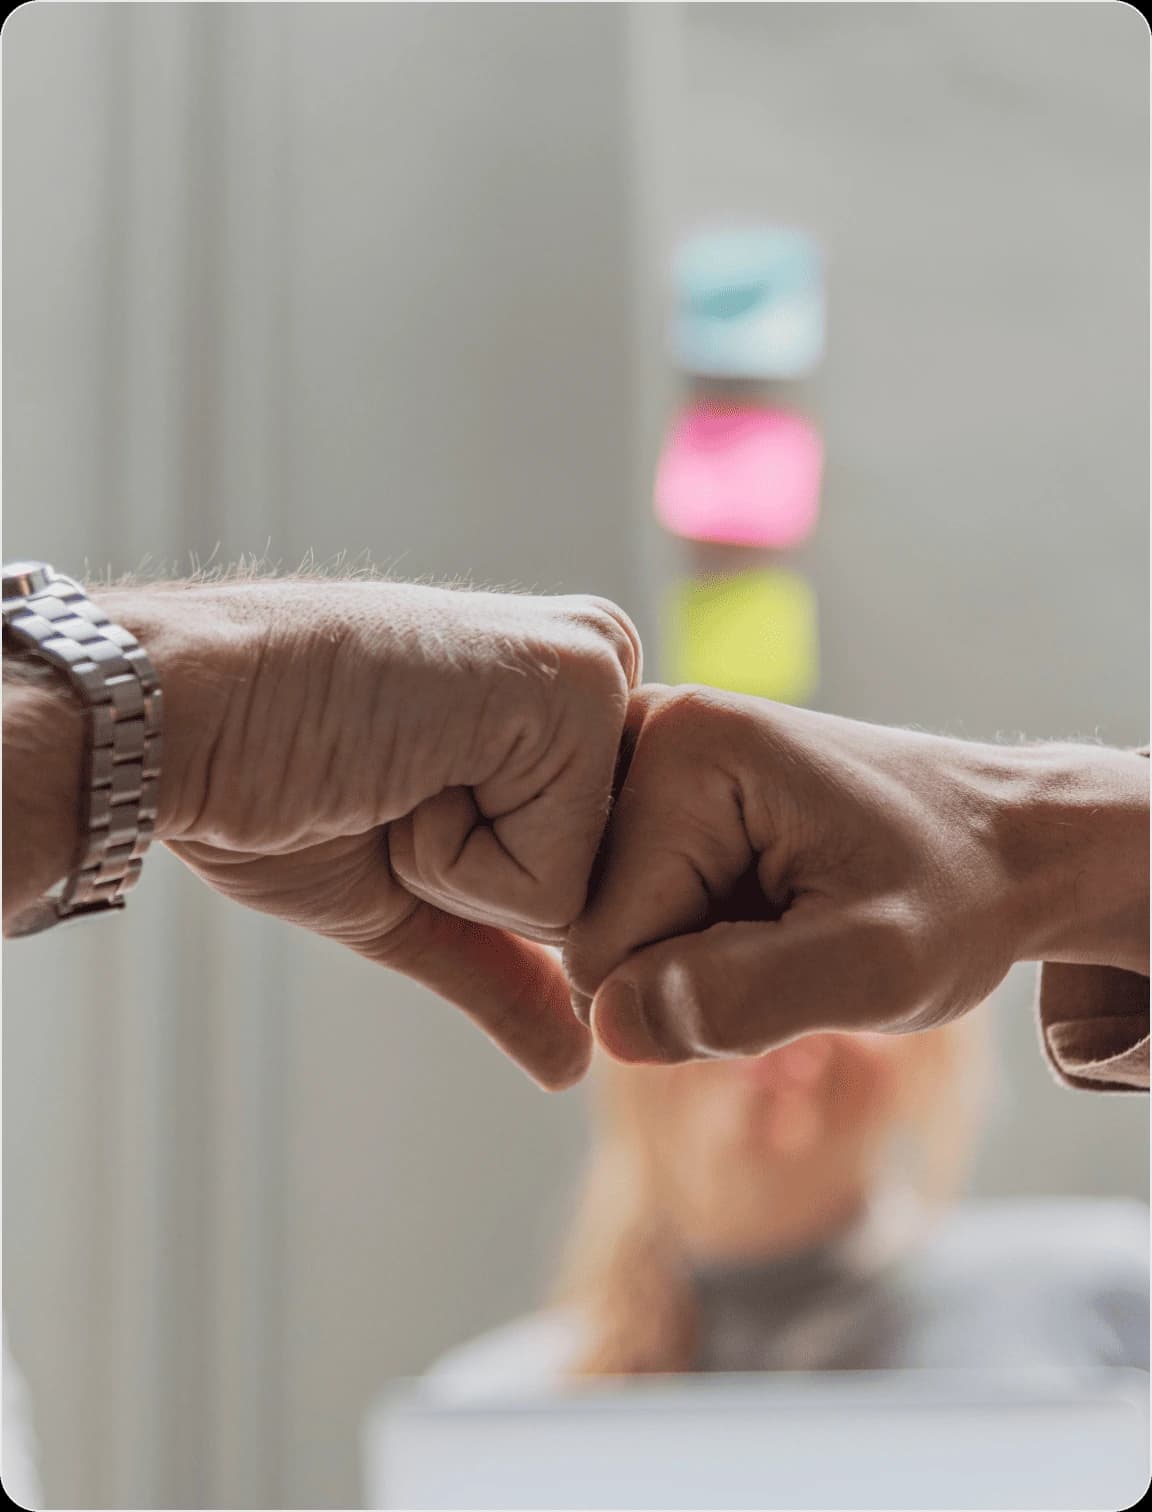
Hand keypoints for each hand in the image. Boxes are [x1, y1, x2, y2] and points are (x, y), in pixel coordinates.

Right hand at [92, 580, 639, 1085]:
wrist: (185, 717)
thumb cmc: (273, 785)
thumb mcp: (406, 896)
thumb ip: (502, 969)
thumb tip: (575, 1064)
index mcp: (574, 709)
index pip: (602, 884)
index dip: (488, 892)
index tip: (399, 800)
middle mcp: (609, 672)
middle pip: (612, 894)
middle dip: (487, 887)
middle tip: (398, 788)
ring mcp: (602, 672)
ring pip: (589, 896)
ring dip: (465, 873)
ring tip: (397, 774)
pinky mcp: (581, 681)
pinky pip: (559, 881)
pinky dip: (457, 863)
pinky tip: (402, 769)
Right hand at [566, 686, 1147, 1062]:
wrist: (1006, 843)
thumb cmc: (957, 895)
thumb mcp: (877, 965)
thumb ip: (744, 997)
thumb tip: (608, 1024)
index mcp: (686, 749)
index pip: (599, 941)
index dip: (688, 993)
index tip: (792, 958)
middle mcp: (649, 729)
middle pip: (590, 925)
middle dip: (684, 969)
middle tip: (794, 940)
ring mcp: (649, 753)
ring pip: (605, 921)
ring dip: (689, 952)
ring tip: (783, 918)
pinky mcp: (659, 784)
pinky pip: (627, 901)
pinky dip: (690, 930)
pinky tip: (761, 904)